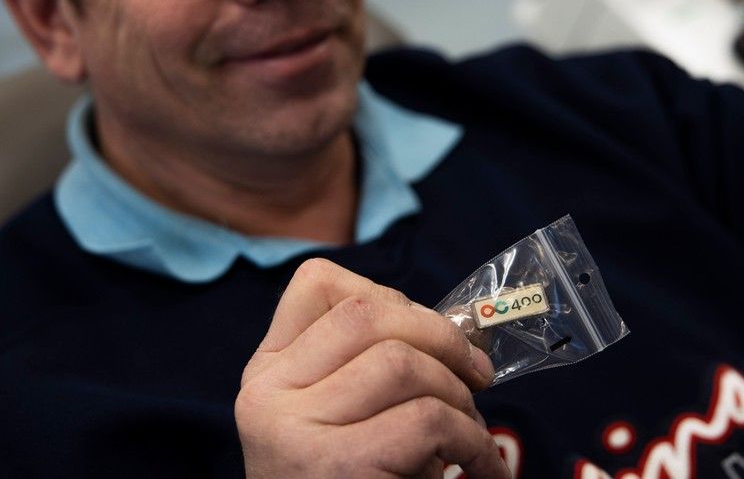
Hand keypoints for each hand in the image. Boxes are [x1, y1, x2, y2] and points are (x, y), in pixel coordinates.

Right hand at [236, 258, 509, 477]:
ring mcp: (293, 432)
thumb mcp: (336, 420)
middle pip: (370, 313)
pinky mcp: (335, 469)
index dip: (387, 295)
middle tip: (477, 375)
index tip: (424, 336)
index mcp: (265, 373)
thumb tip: (460, 327)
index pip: (317, 283)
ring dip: (460, 396)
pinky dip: (472, 441)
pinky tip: (478, 470)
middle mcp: (266, 395)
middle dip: (443, 336)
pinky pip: (426, 420)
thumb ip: (367, 367)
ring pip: (403, 363)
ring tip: (471, 435)